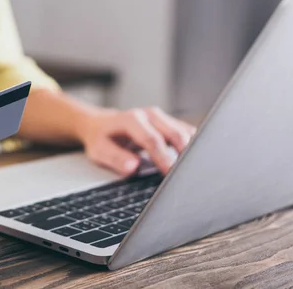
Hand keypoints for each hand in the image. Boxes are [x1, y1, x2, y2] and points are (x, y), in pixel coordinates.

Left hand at [77, 107, 195, 175]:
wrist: (101, 125)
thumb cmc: (101, 139)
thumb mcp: (99, 150)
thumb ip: (116, 158)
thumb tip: (132, 167)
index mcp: (132, 119)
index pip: (152, 140)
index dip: (163, 158)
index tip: (170, 174)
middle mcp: (149, 115)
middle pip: (175, 133)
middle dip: (184, 155)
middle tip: (188, 176)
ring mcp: (161, 118)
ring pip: (185, 132)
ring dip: (191, 151)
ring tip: (193, 171)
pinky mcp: (169, 123)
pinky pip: (186, 134)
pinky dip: (192, 148)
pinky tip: (192, 162)